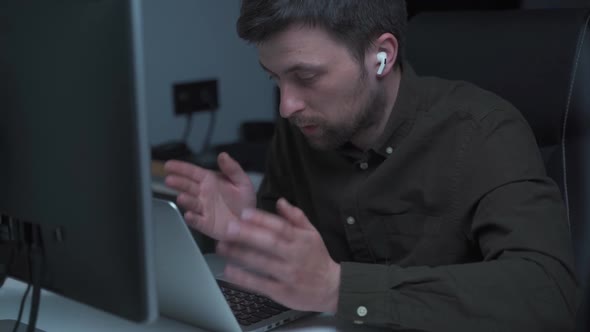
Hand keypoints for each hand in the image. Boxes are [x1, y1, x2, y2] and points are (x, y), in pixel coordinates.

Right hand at [164, 152, 255, 240]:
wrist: (250, 222)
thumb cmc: (244, 202)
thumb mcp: (242, 181)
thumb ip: (232, 168)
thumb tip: (223, 155)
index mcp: (211, 182)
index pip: (193, 172)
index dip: (180, 168)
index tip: (169, 165)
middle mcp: (204, 195)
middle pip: (187, 186)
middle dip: (178, 182)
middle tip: (169, 180)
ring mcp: (204, 209)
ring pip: (191, 203)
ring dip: (185, 200)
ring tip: (181, 197)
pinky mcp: (206, 223)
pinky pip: (197, 221)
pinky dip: (192, 219)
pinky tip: (189, 215)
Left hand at [216, 198, 340, 312]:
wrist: (332, 288)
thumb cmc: (318, 259)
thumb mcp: (312, 234)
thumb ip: (296, 217)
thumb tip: (280, 202)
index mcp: (301, 240)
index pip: (281, 227)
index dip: (262, 220)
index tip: (245, 213)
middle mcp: (294, 256)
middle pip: (270, 244)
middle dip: (247, 235)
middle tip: (229, 228)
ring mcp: (287, 275)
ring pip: (262, 263)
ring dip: (240, 255)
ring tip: (222, 247)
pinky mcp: (281, 292)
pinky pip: (260, 284)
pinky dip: (244, 278)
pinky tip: (229, 271)